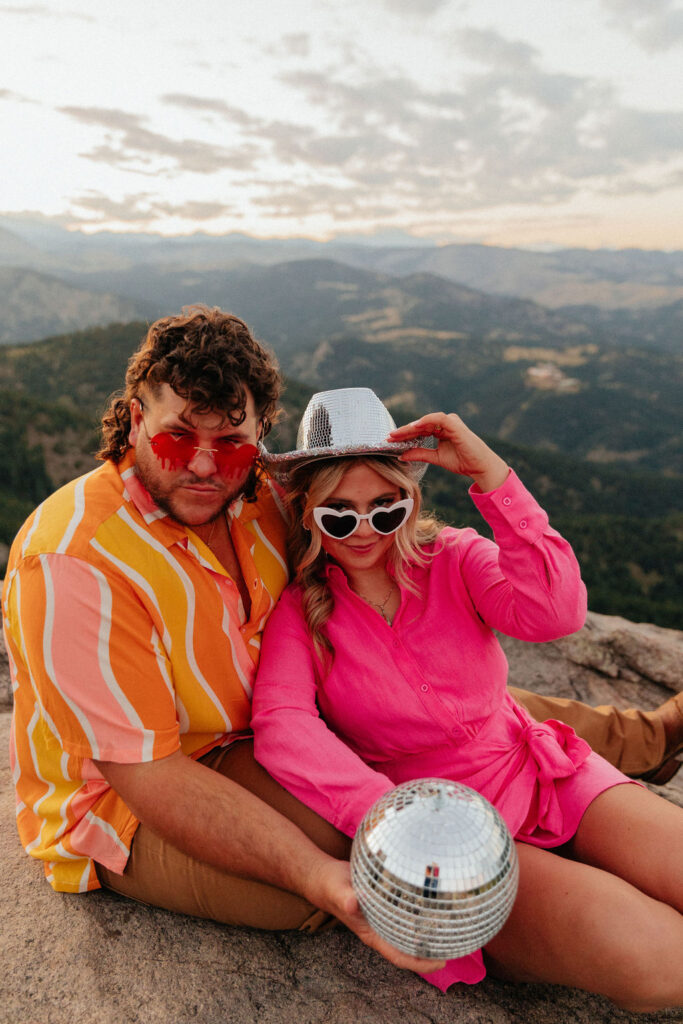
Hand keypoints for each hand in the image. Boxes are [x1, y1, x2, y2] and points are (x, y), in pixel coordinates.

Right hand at [310, 858, 445, 974]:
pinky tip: (434, 904)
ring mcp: (383, 918)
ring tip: (452, 928)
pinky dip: (420, 914)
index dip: (420, 963)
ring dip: (427, 934)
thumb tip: (354, 903)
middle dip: (431, 951)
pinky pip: (406, 914)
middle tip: (457, 944)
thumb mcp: (338, 891)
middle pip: (409, 948)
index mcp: (372, 933)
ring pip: (409, 932)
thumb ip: (346, 898)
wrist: (325, 877)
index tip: (441, 963)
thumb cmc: (331, 887)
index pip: (399, 956)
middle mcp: (380, 929)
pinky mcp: (385, 903)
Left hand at [389, 412, 508, 492]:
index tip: (390, 441)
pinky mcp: (455, 424)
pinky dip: (425, 421)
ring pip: (426, 421)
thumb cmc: (462, 461)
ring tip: (397, 434)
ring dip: (410, 427)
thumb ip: (420, 454)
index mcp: (441, 430)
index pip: (419, 431)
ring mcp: (450, 422)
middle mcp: (445, 424)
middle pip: (420, 425)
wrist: (479, 467)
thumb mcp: (436, 458)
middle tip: (388, 437)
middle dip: (403, 431)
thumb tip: (402, 455)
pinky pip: (437, 419)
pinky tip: (413, 427)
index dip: (404, 435)